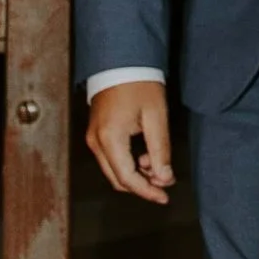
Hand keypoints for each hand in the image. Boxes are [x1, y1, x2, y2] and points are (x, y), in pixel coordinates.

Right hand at [86, 78, 174, 204]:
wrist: (120, 61)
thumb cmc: (139, 84)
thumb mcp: (156, 116)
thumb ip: (160, 150)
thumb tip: (164, 178)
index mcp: (110, 138)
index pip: (127, 178)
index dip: (147, 191)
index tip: (164, 197)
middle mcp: (96, 142)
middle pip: (118, 179)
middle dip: (142, 185)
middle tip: (165, 181)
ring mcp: (93, 138)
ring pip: (113, 171)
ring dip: (135, 174)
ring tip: (157, 163)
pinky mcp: (95, 133)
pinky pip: (110, 159)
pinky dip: (127, 163)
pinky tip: (144, 155)